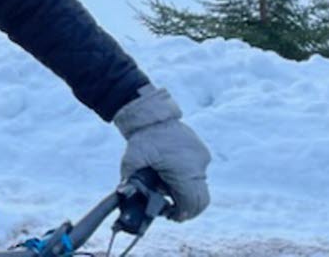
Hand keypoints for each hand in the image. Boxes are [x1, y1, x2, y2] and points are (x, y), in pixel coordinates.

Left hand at [113, 85, 210, 221]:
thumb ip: (128, 180)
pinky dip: (188, 179)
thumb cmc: (142, 137)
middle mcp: (198, 165)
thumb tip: (125, 196)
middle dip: (187, 207)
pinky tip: (171, 174)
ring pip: (200, 187)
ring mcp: (202, 158)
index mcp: (185, 170)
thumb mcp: (131, 159)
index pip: (192, 203)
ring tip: (167, 187)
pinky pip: (199, 173)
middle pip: (201, 200)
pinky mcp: (201, 152)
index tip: (170, 214)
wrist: (153, 113)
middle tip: (170, 207)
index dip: (182, 214)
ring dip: (186, 193)